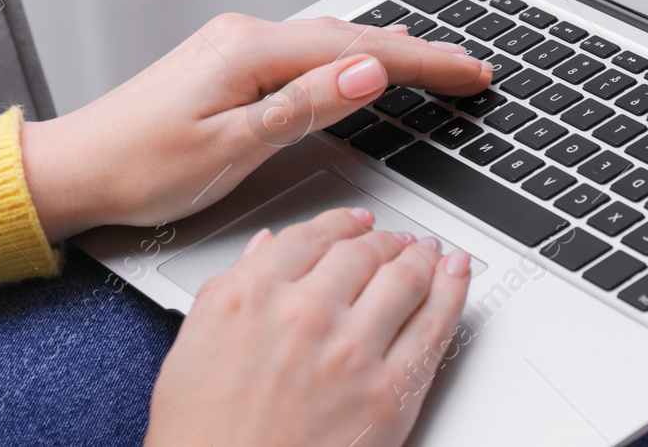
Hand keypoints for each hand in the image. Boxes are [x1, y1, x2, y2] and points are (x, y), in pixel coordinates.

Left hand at [19, 14, 491, 241]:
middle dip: (418, 52)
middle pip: (352, 38)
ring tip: (434, 63)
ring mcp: (235, 45)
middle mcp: (245, 36)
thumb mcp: (231, 147)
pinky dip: (349, 57)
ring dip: (387, 52)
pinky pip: (306, 51)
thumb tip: (367, 72)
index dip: (423, 62)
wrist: (73, 169)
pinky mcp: (228, 62)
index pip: (360, 51)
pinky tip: (362, 61)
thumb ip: (305, 105)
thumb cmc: (137, 168)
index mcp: (250, 51)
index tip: (468, 71)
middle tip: (469, 69)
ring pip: (331, 42)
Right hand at [144, 206, 470, 446]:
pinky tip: (456, 275)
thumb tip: (264, 249)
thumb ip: (231, 286)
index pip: (311, 236)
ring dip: (420, 258)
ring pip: (403, 278)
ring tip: (428, 253)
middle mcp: (305, 314)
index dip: (341, 223)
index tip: (353, 222)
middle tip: (393, 240)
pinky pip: (433, 328)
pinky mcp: (389, 393)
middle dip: (383, 240)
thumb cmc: (201, 438)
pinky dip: (452, 291)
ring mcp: (351, 352)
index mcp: (251, 296)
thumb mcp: (191, 347)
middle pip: (361, 253)